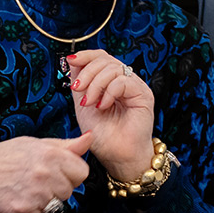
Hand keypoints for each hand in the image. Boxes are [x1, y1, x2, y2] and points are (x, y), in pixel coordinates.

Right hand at [0, 134, 94, 212]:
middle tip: (37, 179)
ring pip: (58, 206)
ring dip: (46, 201)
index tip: (58, 171)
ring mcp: (37, 195)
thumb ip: (65, 145)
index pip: (82, 172)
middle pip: (70, 190)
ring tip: (27, 189)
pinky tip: (21, 200)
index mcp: (51, 155)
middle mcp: (46, 175)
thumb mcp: (34, 143)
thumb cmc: (2, 156)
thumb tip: (89, 139)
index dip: (70, 172)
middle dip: (58, 187)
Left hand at [65, 50, 155, 180]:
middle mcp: (125, 81)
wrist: (116, 157)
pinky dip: (108, 92)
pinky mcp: (143, 95)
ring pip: (113, 68)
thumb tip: (73, 61)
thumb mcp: (84, 105)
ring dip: (95, 84)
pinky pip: (123, 81)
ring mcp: (135, 87)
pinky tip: (103, 106)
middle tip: (77, 88)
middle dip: (87, 72)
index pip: (101, 57)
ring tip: (90, 103)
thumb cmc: (103, 136)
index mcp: (112, 81)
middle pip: (106, 59)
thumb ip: (80, 83)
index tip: (70, 61)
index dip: (86, 55)